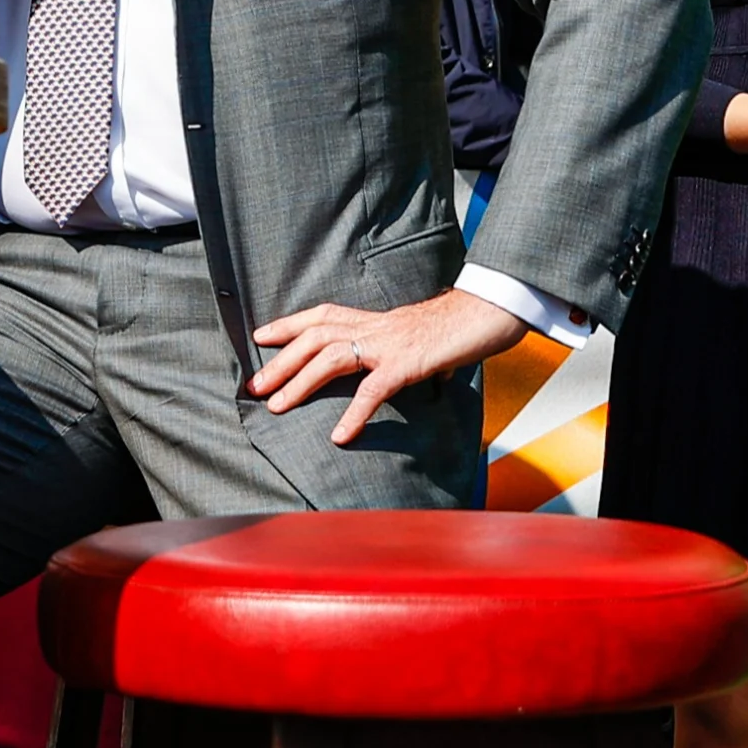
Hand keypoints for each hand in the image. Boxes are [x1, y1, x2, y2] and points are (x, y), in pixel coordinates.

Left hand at [249, 288, 528, 445]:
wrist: (492, 312)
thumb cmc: (462, 327)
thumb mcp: (423, 339)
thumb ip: (410, 354)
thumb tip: (417, 375)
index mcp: (378, 320)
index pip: (323, 315)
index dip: (289, 324)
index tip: (261, 336)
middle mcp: (378, 327)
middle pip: (316, 336)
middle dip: (281, 360)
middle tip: (255, 386)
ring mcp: (391, 344)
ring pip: (332, 358)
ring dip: (300, 382)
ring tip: (277, 406)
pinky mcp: (409, 363)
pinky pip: (374, 389)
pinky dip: (354, 413)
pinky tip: (340, 436)